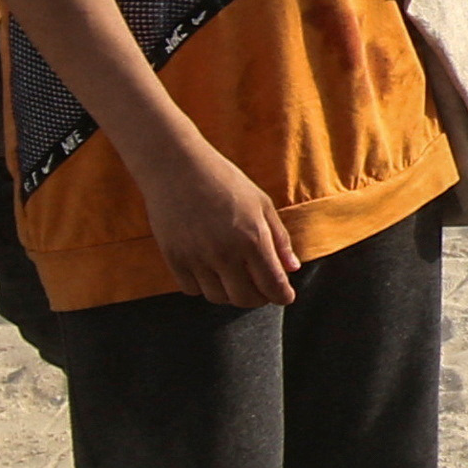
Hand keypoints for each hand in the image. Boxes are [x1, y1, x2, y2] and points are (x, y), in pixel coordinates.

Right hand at [141, 127, 303, 307]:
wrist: (175, 167)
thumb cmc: (223, 180)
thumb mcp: (261, 203)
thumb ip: (279, 238)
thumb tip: (292, 268)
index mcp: (253, 238)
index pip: (273, 286)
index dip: (282, 296)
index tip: (285, 296)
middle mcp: (225, 254)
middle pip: (246, 299)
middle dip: (259, 298)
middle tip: (261, 287)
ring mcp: (197, 258)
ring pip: (219, 298)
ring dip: (231, 293)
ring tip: (235, 276)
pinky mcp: (174, 259)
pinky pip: (192, 290)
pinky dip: (204, 286)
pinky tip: (210, 269)